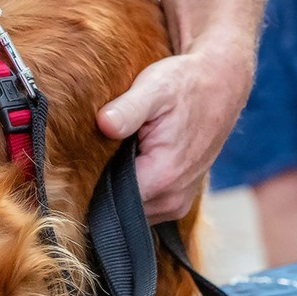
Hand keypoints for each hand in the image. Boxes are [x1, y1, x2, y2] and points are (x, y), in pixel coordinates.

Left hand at [97, 41, 253, 223]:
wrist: (220, 84)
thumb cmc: (183, 84)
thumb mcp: (154, 88)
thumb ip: (128, 109)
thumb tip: (104, 124)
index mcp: (163, 178)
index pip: (106, 203)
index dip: (86, 186)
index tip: (76, 165)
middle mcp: (172, 200)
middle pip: (116, 210)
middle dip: (99, 188)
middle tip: (92, 156)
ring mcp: (176, 205)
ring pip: (128, 211)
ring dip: (115, 190)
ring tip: (112, 157)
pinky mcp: (177, 201)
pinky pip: (142, 207)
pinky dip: (130, 190)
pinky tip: (125, 164)